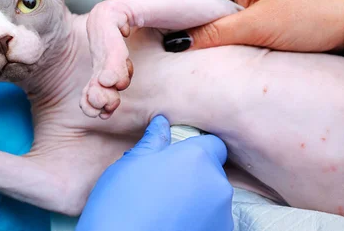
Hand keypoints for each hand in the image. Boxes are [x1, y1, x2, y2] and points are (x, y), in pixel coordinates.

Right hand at [76, 115, 233, 230]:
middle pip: (212, 171)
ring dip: (196, 198)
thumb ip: (153, 141)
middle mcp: (217, 184)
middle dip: (193, 174)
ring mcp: (222, 215)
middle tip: (163, 184)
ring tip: (165, 208)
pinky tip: (171, 224)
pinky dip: (197, 220)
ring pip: (212, 197)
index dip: (197, 148)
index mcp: (198, 158)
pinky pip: (211, 220)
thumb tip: (161, 123)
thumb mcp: (131, 163)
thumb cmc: (121, 204)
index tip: (179, 157)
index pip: (214, 144)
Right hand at [112, 0, 343, 53]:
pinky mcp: (236, 13)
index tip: (127, 5)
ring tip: (135, 27)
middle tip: (119, 16)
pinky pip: (198, 13)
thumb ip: (217, 33)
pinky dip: (178, 22)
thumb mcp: (262, 26)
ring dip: (157, 8)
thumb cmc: (315, 14)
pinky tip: (169, 36)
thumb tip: (177, 43)